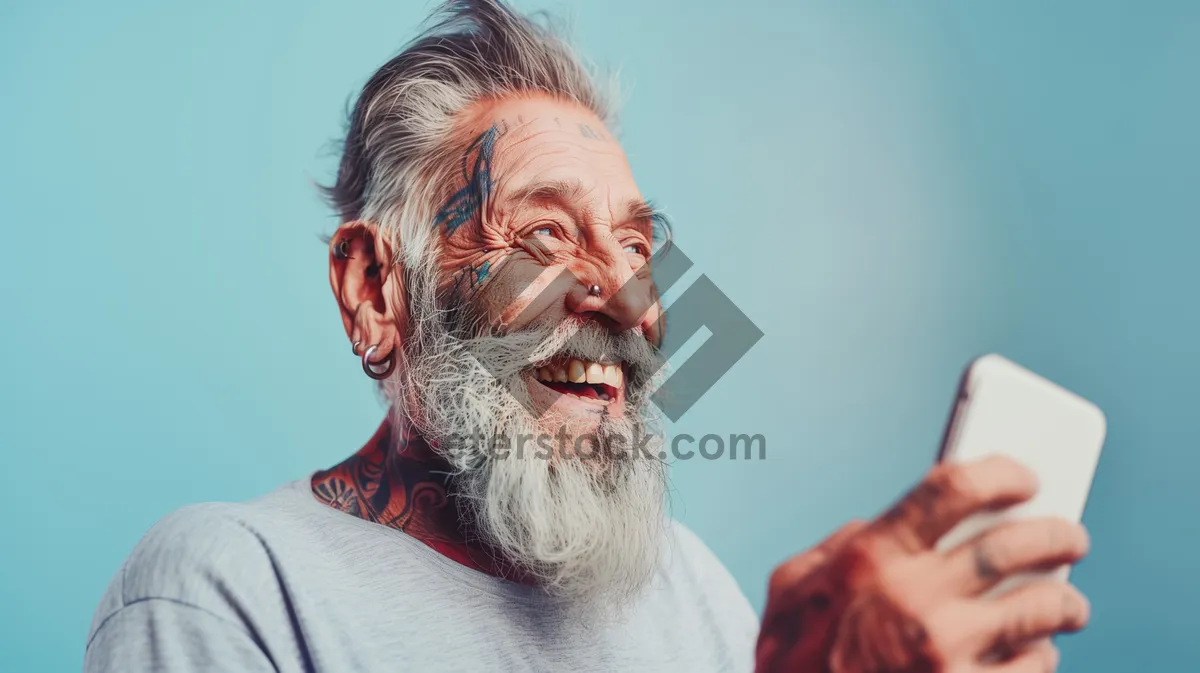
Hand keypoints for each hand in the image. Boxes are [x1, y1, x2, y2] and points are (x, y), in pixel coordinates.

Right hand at [756, 456, 1090, 672]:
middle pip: (1011, 546)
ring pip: (1039, 607)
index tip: (1023, 478)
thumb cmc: (794, 663)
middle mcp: (912, 598)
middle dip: (1055, 536)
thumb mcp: (792, 588)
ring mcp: (944, 652)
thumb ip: (841, 546)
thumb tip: (886, 523)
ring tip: (1068, 603)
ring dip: (1065, 601)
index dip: (999, 474)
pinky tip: (1037, 652)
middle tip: (1070, 538)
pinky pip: (1032, 668)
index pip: (951, 489)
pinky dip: (1043, 656)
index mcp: (870, 558)